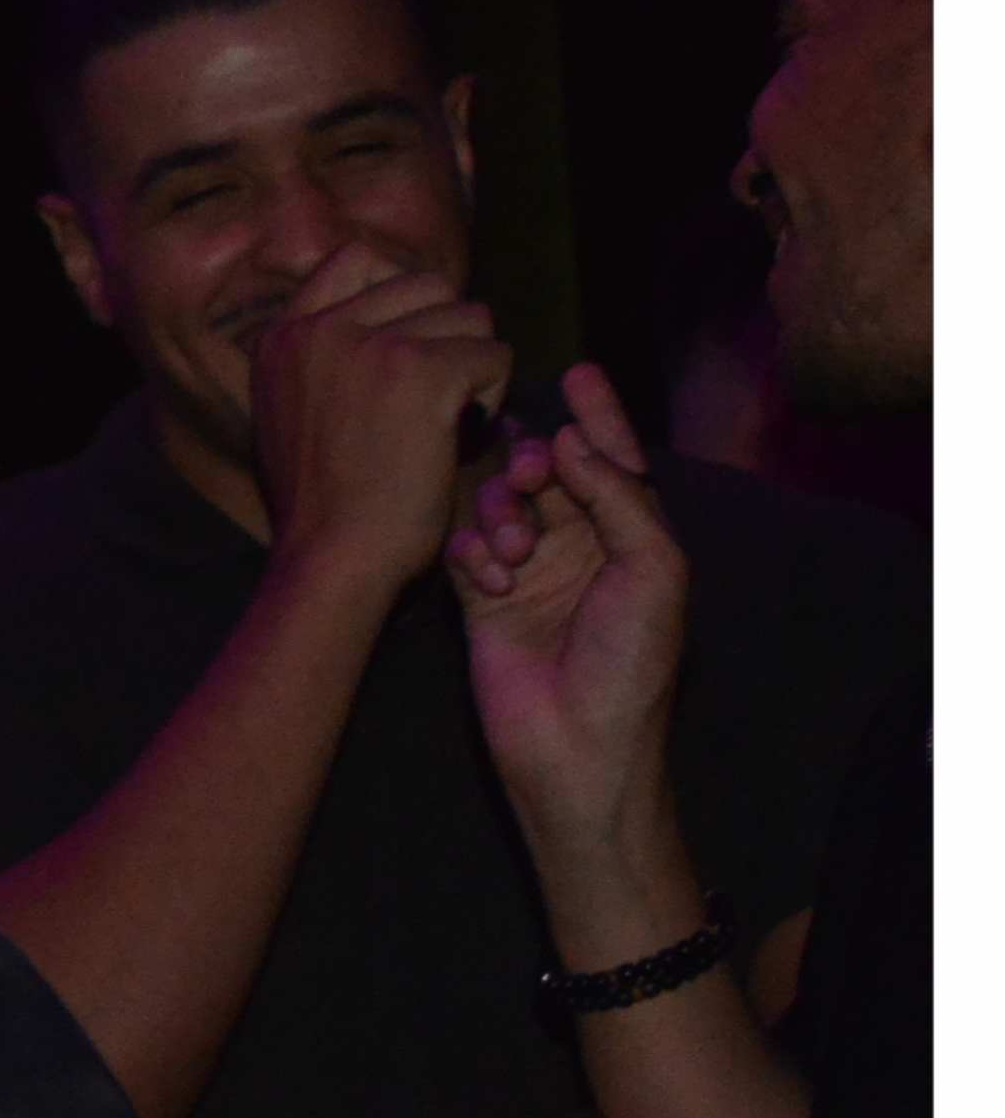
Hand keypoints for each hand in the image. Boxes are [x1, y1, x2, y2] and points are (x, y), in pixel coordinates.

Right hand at [245, 242, 516, 601]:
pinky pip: (495, 355)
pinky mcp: (423, 373)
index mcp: (282, 337)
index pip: (357, 259)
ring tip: (446, 420)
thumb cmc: (321, 505)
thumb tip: (384, 315)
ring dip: (474, 366)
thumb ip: (320, 360)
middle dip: (447, 334)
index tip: (408, 346)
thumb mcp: (288, 416)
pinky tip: (461, 438)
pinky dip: (493, 398)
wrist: (330, 561)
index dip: (401, 295)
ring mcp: (370, 346)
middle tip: (434, 396)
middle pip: (428, 283)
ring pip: (471, 315)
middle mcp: (320, 329)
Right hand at [445, 365, 698, 877]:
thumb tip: (573, 443)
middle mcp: (580, 546)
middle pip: (549, 472)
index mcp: (632, 536)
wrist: (577, 745)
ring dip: (502, 512)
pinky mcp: (481, 600)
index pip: (613, 461)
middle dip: (536, 464)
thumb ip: (619, 497)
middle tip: (533, 478)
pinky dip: (472, 550)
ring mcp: (528, 571)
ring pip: (501, 503)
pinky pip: (465, 547)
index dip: (598, 415)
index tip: (578, 372)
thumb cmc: (632, 664)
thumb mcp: (653, 568)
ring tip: (512, 552)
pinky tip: (488, 578)